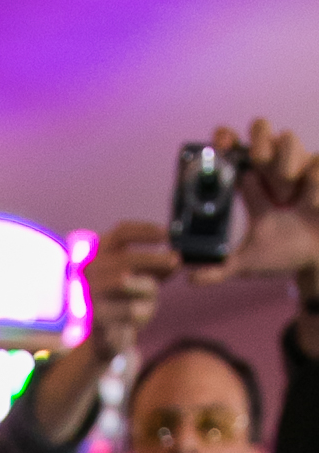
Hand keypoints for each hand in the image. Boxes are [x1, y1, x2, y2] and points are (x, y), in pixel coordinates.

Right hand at [85, 221, 179, 361]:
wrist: (104, 337)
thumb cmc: (124, 300)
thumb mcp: (140, 277)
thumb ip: (156, 267)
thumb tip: (175, 258)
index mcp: (97, 253)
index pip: (120, 233)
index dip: (145, 231)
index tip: (167, 234)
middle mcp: (88, 271)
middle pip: (124, 257)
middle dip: (153, 258)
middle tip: (176, 261)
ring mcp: (88, 294)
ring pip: (124, 282)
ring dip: (147, 289)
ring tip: (152, 299)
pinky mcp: (94, 319)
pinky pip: (129, 310)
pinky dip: (143, 311)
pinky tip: (143, 314)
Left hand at [194, 120, 318, 291]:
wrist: (314, 261)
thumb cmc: (279, 253)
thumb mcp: (247, 263)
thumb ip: (219, 271)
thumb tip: (190, 279)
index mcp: (250, 184)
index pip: (234, 150)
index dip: (225, 139)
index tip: (218, 141)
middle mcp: (271, 170)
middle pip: (260, 129)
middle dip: (258, 138)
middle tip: (258, 159)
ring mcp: (298, 168)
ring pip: (288, 139)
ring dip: (285, 164)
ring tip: (287, 196)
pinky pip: (316, 163)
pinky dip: (313, 181)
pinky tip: (310, 204)